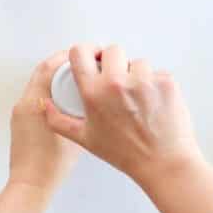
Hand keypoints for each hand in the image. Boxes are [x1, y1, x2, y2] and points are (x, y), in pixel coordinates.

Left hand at [8, 51, 80, 194]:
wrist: (31, 185)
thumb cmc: (51, 164)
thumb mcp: (77, 132)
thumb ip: (83, 111)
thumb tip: (95, 97)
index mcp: (36, 103)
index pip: (48, 67)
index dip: (66, 56)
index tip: (83, 53)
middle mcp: (24, 104)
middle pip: (42, 72)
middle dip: (63, 63)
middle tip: (82, 61)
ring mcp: (20, 113)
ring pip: (38, 83)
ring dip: (56, 76)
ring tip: (77, 78)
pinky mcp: (20, 121)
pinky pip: (36, 96)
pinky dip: (50, 90)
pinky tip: (65, 98)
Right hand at [43, 44, 201, 187]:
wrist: (162, 162)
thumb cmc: (125, 153)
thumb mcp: (85, 139)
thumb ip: (59, 120)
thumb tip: (46, 105)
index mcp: (94, 93)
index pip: (80, 52)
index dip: (86, 52)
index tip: (92, 58)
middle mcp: (118, 82)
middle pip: (113, 51)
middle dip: (114, 63)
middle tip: (118, 81)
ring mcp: (144, 80)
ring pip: (138, 62)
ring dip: (137, 74)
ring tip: (138, 98)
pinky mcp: (166, 81)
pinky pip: (158, 72)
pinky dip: (156, 84)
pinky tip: (154, 102)